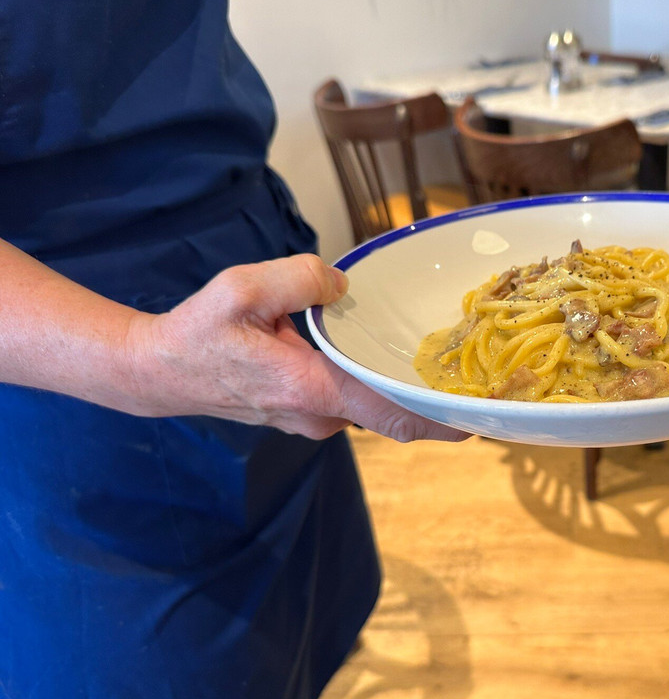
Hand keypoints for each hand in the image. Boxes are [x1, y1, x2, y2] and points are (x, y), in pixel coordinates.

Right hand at [127, 254, 468, 441]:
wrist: (159, 372)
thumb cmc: (199, 332)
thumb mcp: (243, 288)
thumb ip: (300, 278)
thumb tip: (341, 286)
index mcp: (312, 389)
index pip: (393, 414)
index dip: (441, 419)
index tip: (481, 416)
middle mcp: (320, 415)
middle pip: (393, 412)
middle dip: (433, 399)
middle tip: (473, 373)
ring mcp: (313, 420)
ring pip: (373, 406)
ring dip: (402, 388)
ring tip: (439, 359)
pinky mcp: (306, 413)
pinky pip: (354, 401)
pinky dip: (375, 384)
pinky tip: (387, 357)